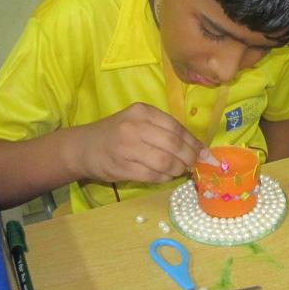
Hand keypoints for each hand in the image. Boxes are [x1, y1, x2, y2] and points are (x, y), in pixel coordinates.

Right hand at [75, 103, 203, 183]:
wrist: (83, 147)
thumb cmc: (117, 133)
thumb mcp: (139, 122)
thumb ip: (165, 131)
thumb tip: (199, 148)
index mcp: (142, 112)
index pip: (176, 127)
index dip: (193, 142)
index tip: (204, 153)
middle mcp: (134, 127)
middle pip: (173, 144)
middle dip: (189, 157)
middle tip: (194, 164)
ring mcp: (127, 148)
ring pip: (165, 162)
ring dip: (178, 169)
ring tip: (179, 170)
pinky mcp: (122, 168)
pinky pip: (152, 175)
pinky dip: (164, 178)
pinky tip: (165, 175)